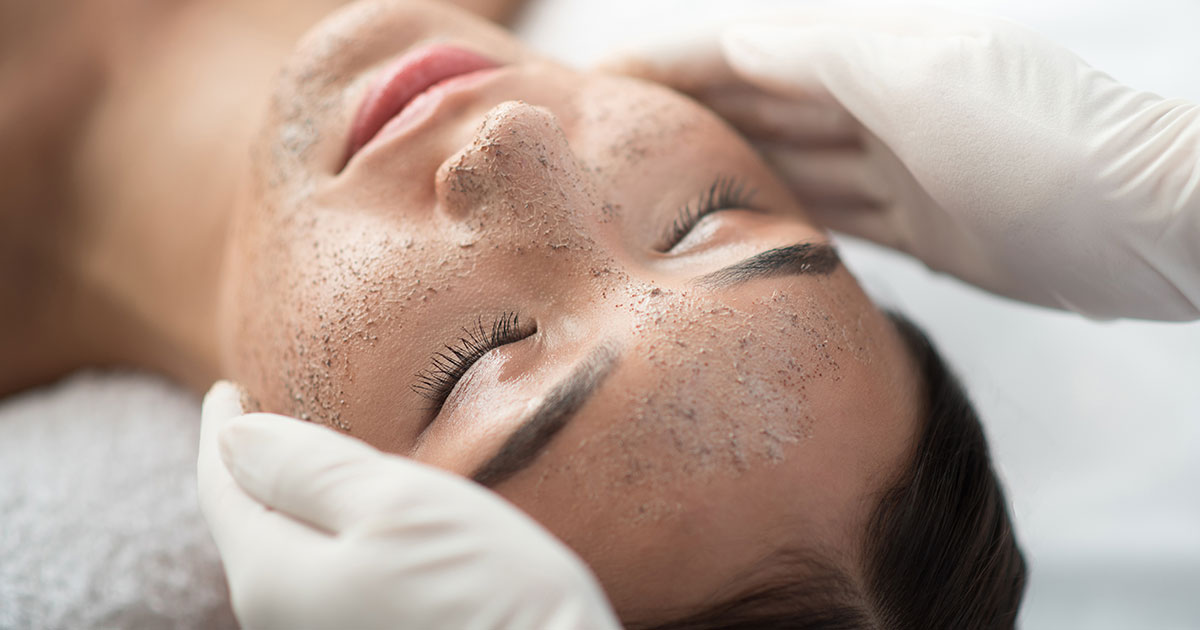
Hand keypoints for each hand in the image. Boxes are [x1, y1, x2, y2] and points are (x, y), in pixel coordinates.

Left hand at [197, 381, 619, 629]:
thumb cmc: (485, 592)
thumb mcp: (397, 504)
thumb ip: (307, 469)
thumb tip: (234, 438)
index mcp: (273, 578)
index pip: (224, 488)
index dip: (223, 429)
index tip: (227, 388)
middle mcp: (281, 622)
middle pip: (248, 526)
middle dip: (253, 468)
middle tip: (262, 416)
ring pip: (285, 557)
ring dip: (291, 503)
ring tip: (307, 461)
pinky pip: (322, 581)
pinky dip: (324, 538)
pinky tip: (353, 523)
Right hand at [607, 9, 1199, 320]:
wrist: (1138, 219)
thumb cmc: (1033, 139)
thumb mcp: (914, 78)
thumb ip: (819, 60)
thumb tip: (736, 44)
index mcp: (869, 53)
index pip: (746, 50)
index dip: (671, 60)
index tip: (599, 74)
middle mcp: (876, 102)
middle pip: (759, 103)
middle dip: (685, 111)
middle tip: (606, 135)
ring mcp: (898, 166)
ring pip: (789, 160)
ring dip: (724, 164)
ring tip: (648, 183)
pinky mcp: (920, 226)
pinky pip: (830, 214)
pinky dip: (781, 214)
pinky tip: (736, 225)